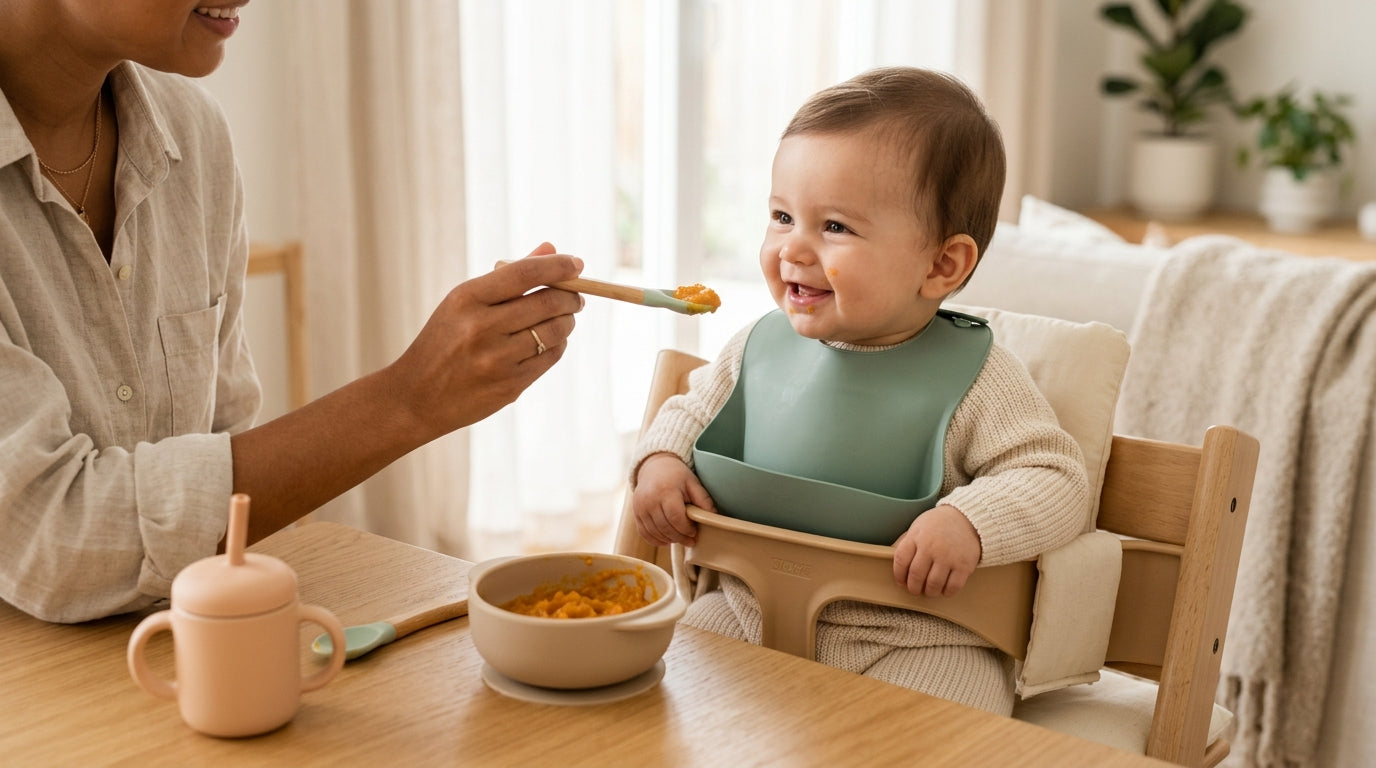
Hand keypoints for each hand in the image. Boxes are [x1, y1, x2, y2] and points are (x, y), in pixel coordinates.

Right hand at [389, 243, 583, 437]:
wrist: (415, 397)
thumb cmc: (443, 341)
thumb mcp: (463, 303)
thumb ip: (508, 276)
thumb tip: (551, 249)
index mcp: (466, 299)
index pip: (525, 273)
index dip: (558, 265)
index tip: (577, 263)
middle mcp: (481, 328)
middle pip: (548, 301)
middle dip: (571, 296)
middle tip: (576, 296)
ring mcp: (497, 360)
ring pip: (555, 330)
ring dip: (567, 320)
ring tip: (563, 317)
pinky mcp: (510, 385)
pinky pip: (551, 356)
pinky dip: (558, 344)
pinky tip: (550, 341)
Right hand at [632, 453, 715, 546]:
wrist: (654, 466)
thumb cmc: (677, 475)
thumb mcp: (693, 483)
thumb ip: (703, 500)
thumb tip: (714, 517)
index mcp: (666, 491)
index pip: (675, 518)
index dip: (686, 529)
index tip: (694, 533)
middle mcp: (650, 500)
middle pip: (665, 528)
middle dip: (680, 538)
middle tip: (690, 541)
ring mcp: (640, 507)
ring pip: (655, 532)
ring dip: (669, 540)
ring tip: (680, 539)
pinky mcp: (636, 513)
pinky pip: (644, 533)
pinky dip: (655, 540)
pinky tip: (666, 540)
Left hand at [892, 504, 981, 596]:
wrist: (968, 518)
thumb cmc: (938, 524)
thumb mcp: (918, 527)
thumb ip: (906, 543)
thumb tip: (890, 559)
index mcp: (917, 537)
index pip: (901, 560)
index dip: (898, 575)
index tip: (901, 582)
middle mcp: (931, 547)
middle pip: (916, 576)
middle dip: (913, 588)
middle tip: (915, 590)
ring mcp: (948, 557)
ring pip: (933, 584)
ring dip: (929, 592)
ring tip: (929, 590)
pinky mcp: (964, 565)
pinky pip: (953, 586)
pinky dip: (947, 592)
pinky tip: (944, 590)